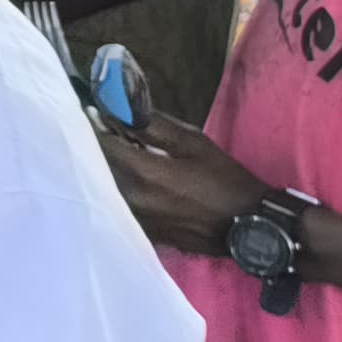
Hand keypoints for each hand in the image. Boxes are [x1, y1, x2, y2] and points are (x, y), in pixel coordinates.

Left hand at [97, 108, 264, 250]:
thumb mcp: (192, 142)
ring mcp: (133, 218)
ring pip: (102, 185)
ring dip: (102, 166)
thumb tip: (117, 109)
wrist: (249, 225)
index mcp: (144, 172)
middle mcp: (131, 198)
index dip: (94, 124)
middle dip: (94, 144)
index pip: (101, 142)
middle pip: (96, 165)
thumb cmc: (224, 179)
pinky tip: (126, 177)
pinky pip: (115, 203)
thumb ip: (151, 124)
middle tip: (100, 128)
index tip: (92, 111)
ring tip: (114, 151)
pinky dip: (114, 187)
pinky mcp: (139, 231)